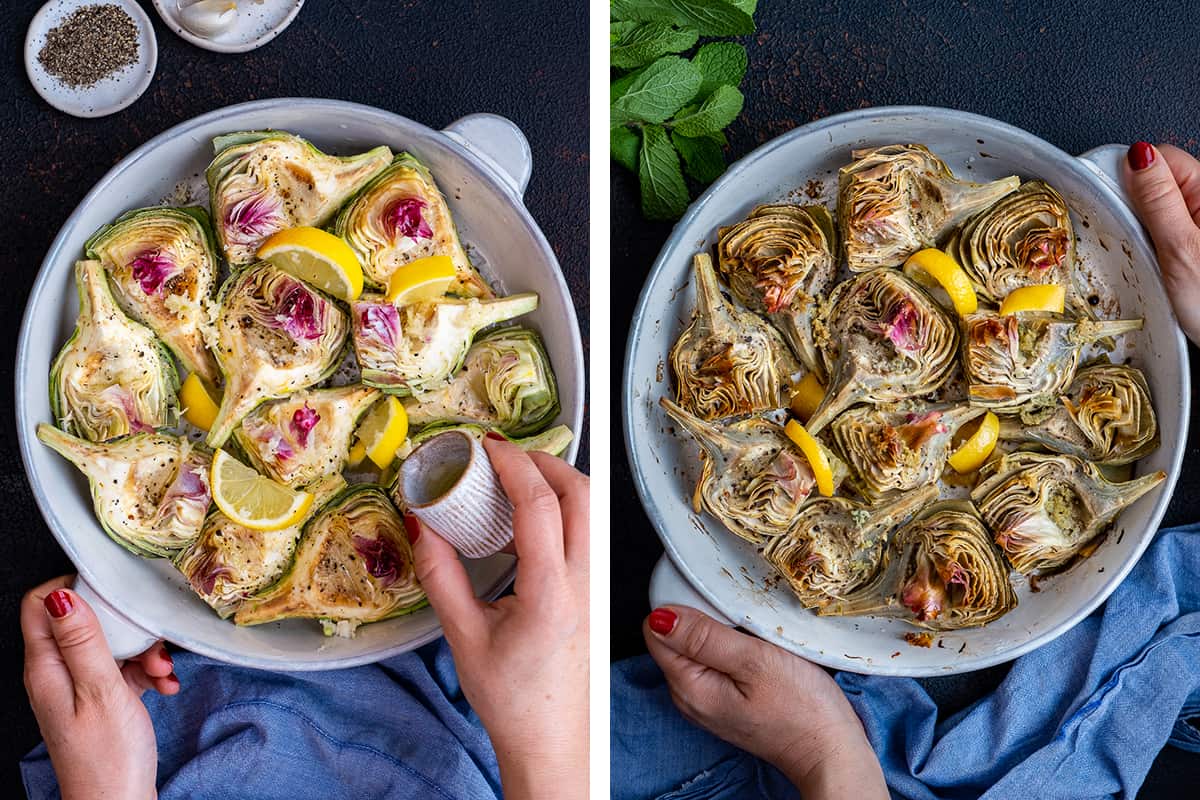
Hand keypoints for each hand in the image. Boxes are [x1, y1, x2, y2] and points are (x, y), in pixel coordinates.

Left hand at [21, 576, 178, 799]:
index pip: (40, 604)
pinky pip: (123, 669)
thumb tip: (63, 595)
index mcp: (47, 668)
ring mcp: (78, 687)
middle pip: (84, 621)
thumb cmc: (108, 758)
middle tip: (149, 641)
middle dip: (123, 624)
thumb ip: (83, 642)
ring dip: (143, 650)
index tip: (114, 594)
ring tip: (163, 671)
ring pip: (110, 644)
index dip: (76, 589)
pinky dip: (147, 672)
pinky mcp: (100, 700)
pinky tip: (165, 685)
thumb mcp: (100, 691)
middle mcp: (57, 674)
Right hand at [407, 435, 588, 799]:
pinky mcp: (597, 591)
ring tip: (512, 480)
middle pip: (582, 494)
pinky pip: (588, 533)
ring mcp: (597, 586)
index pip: (540, 505)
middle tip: (503, 456)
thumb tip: (423, 525)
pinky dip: (562, 510)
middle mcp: (585, 584)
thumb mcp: (463, 637)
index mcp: (552, 593)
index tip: (487, 447)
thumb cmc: (513, 700)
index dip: (513, 465)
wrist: (552, 740)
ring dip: (557, 483)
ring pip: (592, 511)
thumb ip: (440, 576)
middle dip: (544, 462)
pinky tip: (526, 521)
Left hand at [644, 606, 885, 799]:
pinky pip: (715, 663)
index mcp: (688, 686)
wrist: (831, 752)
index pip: (657, 630)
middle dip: (702, 618)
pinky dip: (731, 648)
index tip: (717, 605)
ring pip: (697, 648)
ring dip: (720, 632)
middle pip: (675, 638)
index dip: (682, 607)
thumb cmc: (802, 709)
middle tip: (743, 620)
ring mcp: (706, 701)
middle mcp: (688, 696)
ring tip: (754, 634)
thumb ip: (704, 638)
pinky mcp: (725, 702)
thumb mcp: (754, 661)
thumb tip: (660, 617)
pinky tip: (756, 650)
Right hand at [1122, 142, 1199, 344]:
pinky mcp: (1197, 243)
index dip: (1129, 177)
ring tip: (1148, 258)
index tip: (1113, 205)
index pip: (1159, 157)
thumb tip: (1136, 156)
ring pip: (1159, 207)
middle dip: (1134, 206)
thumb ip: (1156, 199)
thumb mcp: (1179, 248)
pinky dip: (1154, 244)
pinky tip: (1158, 265)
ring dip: (1144, 229)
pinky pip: (1166, 229)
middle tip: (1134, 241)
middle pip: (1158, 181)